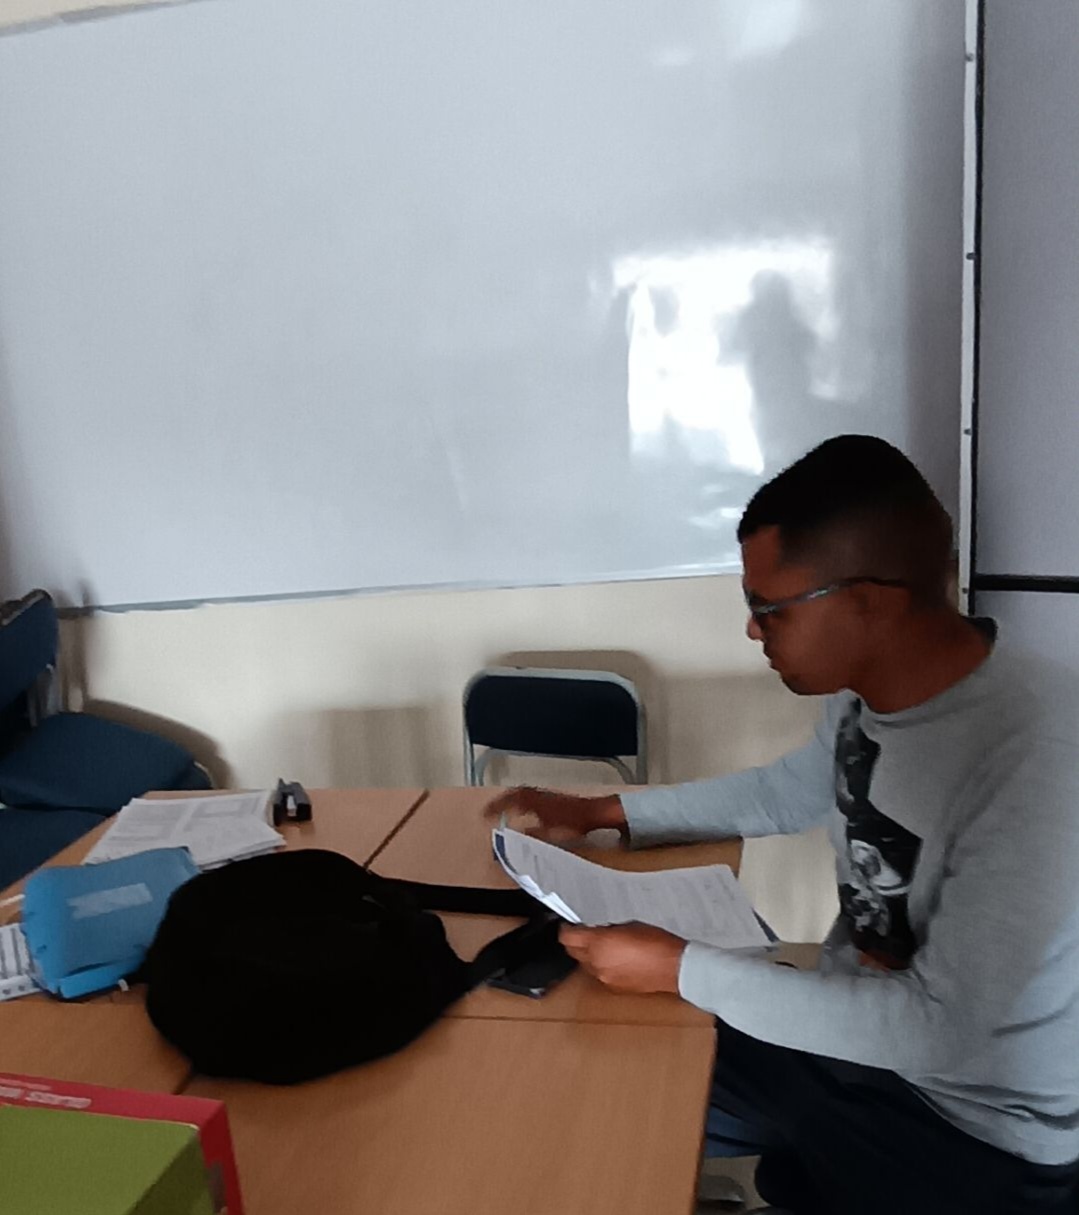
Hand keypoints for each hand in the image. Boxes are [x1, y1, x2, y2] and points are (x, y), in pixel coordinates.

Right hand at [484, 786, 625, 841]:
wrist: (596, 813)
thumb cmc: (575, 823)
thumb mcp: (553, 833)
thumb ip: (533, 834)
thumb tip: (517, 835)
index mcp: (536, 803)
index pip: (511, 802)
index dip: (496, 808)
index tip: (484, 815)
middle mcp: (539, 796)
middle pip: (515, 794)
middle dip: (501, 801)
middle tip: (489, 810)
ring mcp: (547, 796)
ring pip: (523, 794)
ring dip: (511, 800)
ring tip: (501, 808)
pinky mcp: (553, 799)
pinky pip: (531, 796)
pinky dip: (522, 800)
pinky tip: (523, 810)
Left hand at [559, 923, 685, 993]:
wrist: (673, 967)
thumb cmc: (655, 941)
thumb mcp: (628, 925)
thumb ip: (608, 929)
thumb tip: (599, 932)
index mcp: (598, 943)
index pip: (568, 938)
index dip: (566, 930)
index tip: (568, 926)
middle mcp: (596, 963)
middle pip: (572, 952)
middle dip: (575, 942)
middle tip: (584, 934)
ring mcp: (604, 977)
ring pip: (585, 965)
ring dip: (588, 955)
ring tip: (604, 946)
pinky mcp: (614, 987)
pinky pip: (600, 974)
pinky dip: (602, 966)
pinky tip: (616, 960)